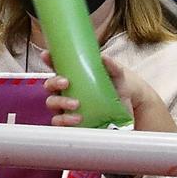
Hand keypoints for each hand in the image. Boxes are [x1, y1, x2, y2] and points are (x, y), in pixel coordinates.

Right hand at [44, 55, 176, 134]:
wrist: (129, 108)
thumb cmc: (117, 89)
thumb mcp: (117, 75)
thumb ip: (111, 66)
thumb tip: (103, 58)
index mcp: (74, 77)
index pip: (57, 67)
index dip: (49, 60)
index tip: (46, 55)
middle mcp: (66, 91)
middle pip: (50, 85)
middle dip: (54, 83)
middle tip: (66, 83)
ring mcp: (66, 106)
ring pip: (52, 103)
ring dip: (61, 102)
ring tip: (76, 104)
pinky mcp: (71, 121)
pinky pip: (59, 122)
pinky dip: (65, 120)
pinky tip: (77, 119)